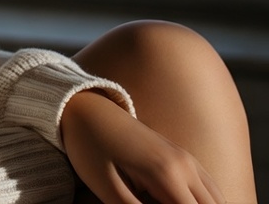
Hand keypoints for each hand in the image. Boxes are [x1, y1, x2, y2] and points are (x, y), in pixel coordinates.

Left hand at [60, 90, 225, 203]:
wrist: (85, 107)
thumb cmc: (89, 147)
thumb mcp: (106, 187)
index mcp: (168, 175)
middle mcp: (186, 165)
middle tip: (148, 202)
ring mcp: (187, 158)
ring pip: (216, 200)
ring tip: (154, 199)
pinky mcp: (182, 156)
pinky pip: (208, 189)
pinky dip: (200, 202)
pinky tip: (172, 200)